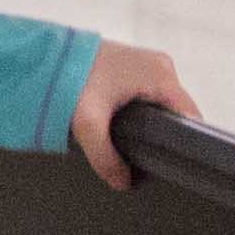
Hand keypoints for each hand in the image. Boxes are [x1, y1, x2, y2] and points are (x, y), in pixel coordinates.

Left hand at [69, 39, 197, 190]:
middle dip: (160, 135)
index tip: (167, 162)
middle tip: (140, 155)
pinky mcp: (132, 64)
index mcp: (162, 76)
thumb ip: (106, 158)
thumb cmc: (68, 76)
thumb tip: (122, 181)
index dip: (181, 144)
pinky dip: (136, 111)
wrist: (44, 52)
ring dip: (147, 123)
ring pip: (160, 105)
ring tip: (127, 139)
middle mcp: (161, 65)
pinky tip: (119, 122)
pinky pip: (146, 95)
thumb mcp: (87, 124)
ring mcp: (147, 63)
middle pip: (176, 113)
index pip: (189, 118)